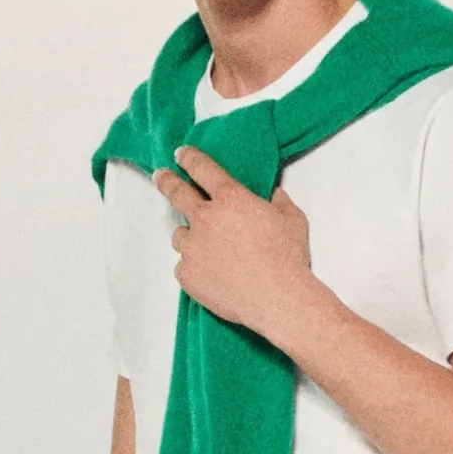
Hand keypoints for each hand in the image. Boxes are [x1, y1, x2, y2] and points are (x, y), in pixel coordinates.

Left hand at [151, 145, 319, 342]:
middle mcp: (205, 219)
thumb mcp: (292, 219)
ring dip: (190, 237)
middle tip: (160, 177)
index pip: (202, 168)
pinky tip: (211, 275)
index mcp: (230, 199)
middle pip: (176, 193)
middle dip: (166, 181)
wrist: (277, 298)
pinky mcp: (187, 275)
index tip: (181, 155)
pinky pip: (183, 266)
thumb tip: (274, 195)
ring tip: (207, 250)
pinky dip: (194, 267)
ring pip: (180, 236)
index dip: (189, 158)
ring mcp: (192, 248)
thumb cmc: (287, 258)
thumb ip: (279, 202)